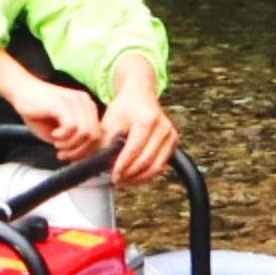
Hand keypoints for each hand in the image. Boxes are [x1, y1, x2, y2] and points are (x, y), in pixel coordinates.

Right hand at [11, 78, 104, 158]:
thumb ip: (73, 140)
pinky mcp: (64, 102)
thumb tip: (82, 157)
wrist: (20, 92)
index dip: (86, 151)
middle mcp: (85, 102)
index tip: (72, 158)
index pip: (99, 135)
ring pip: (85, 133)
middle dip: (78, 151)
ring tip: (57, 144)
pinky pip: (72, 126)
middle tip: (63, 155)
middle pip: (95, 136)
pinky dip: (63, 136)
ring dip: (70, 145)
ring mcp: (76, 101)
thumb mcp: (59, 132)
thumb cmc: (37, 112)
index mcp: (87, 108)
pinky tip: (54, 134)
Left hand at [100, 56, 178, 184]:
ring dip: (139, 178)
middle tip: (117, 179)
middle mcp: (162, 127)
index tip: (113, 176)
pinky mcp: (173, 141)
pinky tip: (135, 175)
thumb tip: (102, 166)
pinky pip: (161, 165)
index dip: (122, 166)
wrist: (140, 95)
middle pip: (146, 161)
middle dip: (130, 174)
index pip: (134, 150)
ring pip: (156, 167)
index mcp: (147, 120)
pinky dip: (148, 174)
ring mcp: (170, 134)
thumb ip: (106, 144)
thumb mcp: (110, 122)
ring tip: (125, 180)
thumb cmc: (124, 107)